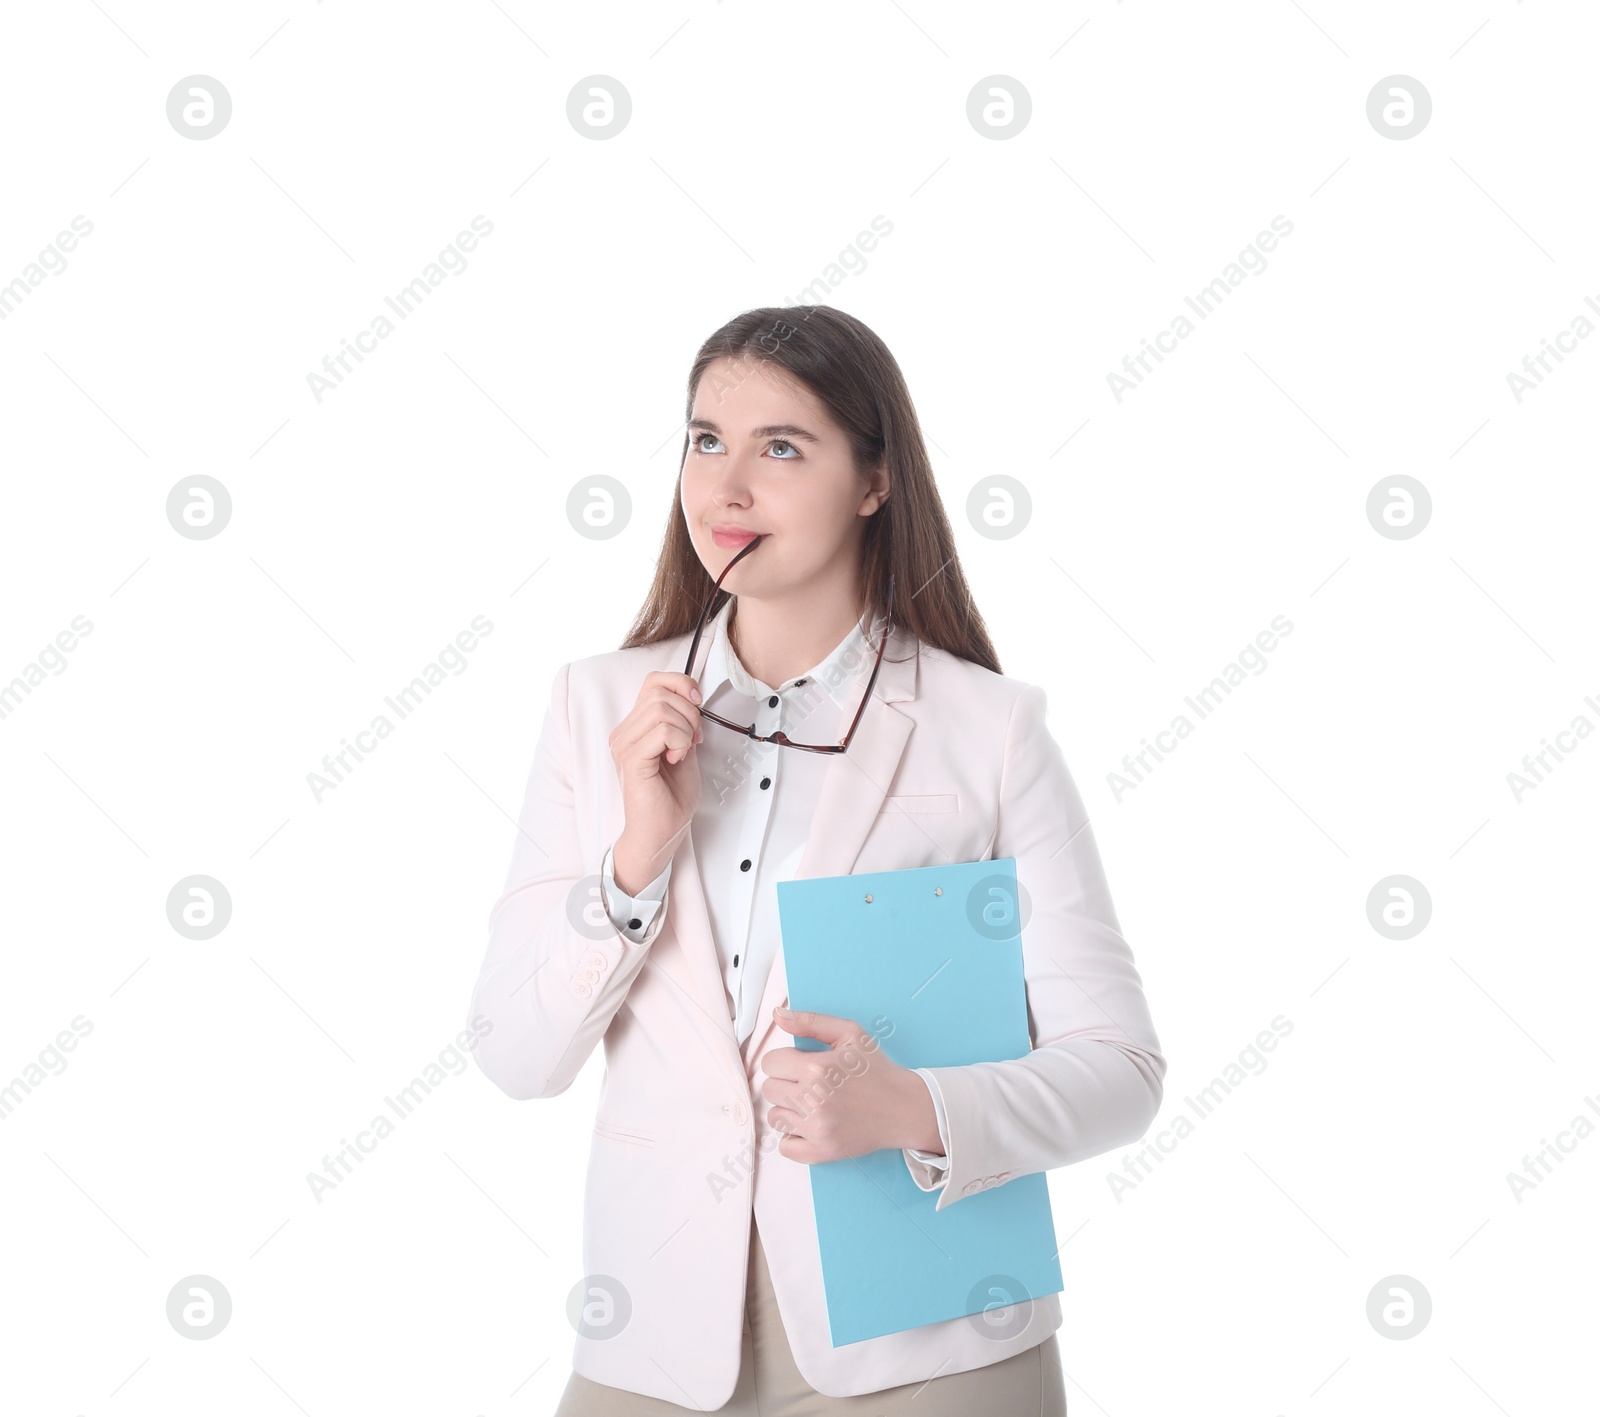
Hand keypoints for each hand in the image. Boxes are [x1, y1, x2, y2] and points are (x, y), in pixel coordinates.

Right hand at [608, 671, 703, 892]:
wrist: (662, 832)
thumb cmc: (671, 797)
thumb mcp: (685, 749)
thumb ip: (684, 723)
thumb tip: (692, 697)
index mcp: (634, 727)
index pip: (653, 681)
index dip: (680, 684)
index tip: (698, 705)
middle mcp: (623, 732)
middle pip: (660, 692)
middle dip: (689, 712)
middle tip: (695, 739)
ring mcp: (624, 744)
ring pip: (662, 708)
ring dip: (686, 729)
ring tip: (684, 752)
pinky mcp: (631, 758)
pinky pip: (663, 731)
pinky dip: (680, 742)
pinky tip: (676, 760)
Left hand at [760, 1008, 933, 1163]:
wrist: (904, 1108)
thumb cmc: (876, 1069)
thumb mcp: (849, 1033)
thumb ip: (810, 1021)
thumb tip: (777, 1015)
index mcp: (817, 1068)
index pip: (770, 1063)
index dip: (784, 1060)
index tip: (801, 1064)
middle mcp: (813, 1100)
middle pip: (769, 1089)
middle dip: (786, 1083)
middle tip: (810, 1083)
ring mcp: (817, 1129)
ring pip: (774, 1117)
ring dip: (789, 1109)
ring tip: (813, 1103)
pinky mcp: (822, 1151)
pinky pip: (785, 1147)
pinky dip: (794, 1137)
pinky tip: (811, 1125)